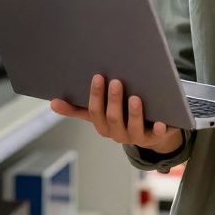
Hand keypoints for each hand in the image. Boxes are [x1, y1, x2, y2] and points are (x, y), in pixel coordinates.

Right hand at [50, 74, 184, 153]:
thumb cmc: (121, 116)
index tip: (98, 76)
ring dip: (133, 114)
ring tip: (135, 97)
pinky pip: (157, 135)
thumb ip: (78, 109)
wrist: (150, 132)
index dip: (96, 95)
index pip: (95, 112)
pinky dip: (159, 129)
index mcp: (102, 126)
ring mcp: (136, 137)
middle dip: (113, 101)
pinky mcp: (154, 138)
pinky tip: (162, 121)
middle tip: (116, 81)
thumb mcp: (100, 112)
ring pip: (133, 128)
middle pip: (113, 119)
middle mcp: (117, 134)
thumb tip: (52, 103)